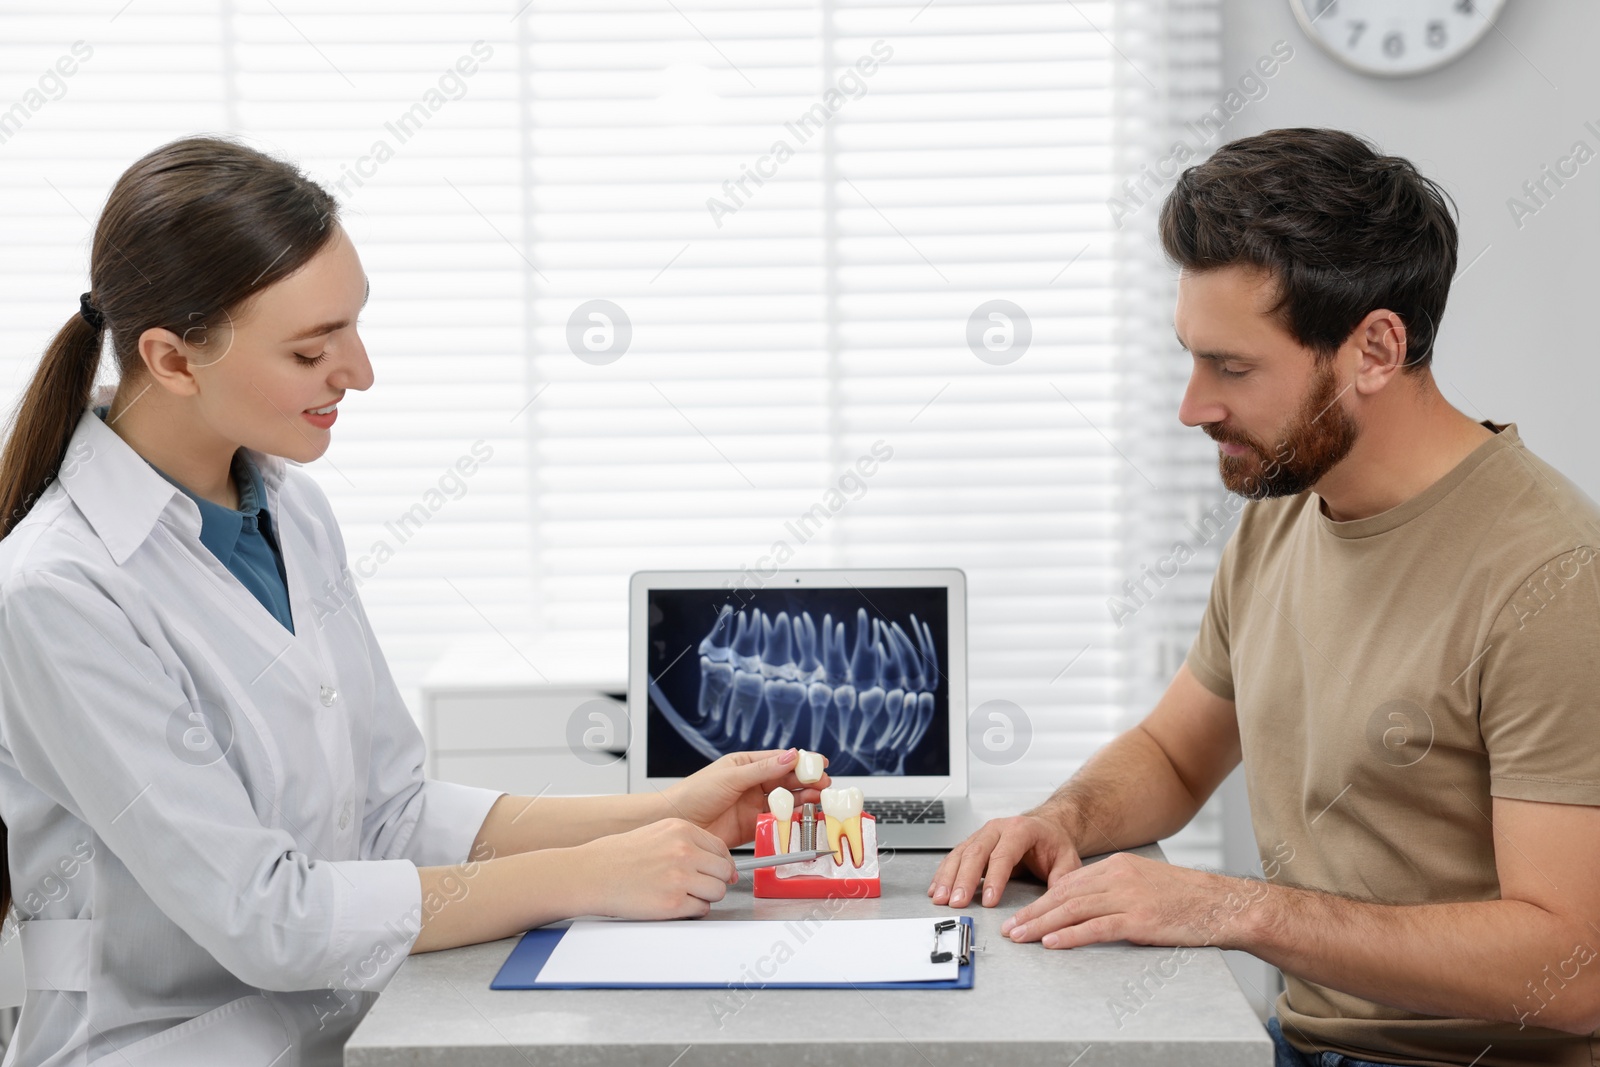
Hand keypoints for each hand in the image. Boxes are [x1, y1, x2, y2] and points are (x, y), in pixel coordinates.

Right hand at [579, 818, 738, 919]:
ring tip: (682, 894)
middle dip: (714, 881)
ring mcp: (680, 877)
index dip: (721, 864)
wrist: (591, 875)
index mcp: (681, 830)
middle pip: (723, 871)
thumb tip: (717, 862)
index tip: (719, 872)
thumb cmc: (617, 856)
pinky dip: (692, 911)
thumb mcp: (656, 833)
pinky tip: (673, 904)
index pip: (721, 849)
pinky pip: (701, 910)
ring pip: (717, 892)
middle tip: (697, 885)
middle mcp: (684, 851)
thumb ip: (687, 843)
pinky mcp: (673, 903)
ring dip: (704, 897)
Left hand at [660, 748, 830, 847]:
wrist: (677, 822)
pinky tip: (801, 817)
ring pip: (785, 801)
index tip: (819, 763)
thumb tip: (790, 756)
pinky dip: (790, 820)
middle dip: (807, 782)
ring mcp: (753, 805)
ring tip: (819, 800)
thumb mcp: (731, 776)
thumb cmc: (694, 793)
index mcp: (746, 765)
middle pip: (787, 781)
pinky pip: (776, 821)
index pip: (780, 760)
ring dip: (803, 800)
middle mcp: (752, 784)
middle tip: (824, 784)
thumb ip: (763, 769)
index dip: (802, 762)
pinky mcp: (752, 826)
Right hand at [929, 812, 1081, 907]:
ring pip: (961, 854)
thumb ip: (1062, 879)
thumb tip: (1056, 903)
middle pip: (976, 853)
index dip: (995, 878)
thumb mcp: (1067, 859)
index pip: (1004, 854)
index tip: (989, 900)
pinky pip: (955, 857)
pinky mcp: (974, 844)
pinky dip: (944, 874)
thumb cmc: (1053, 842)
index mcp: (1021, 829)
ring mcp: (983, 835)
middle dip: (964, 879)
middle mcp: (998, 829)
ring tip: (941, 898)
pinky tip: (937, 889)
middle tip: (957, 902)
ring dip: (948, 877)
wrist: (1046, 827)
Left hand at [1000, 852, 1253, 949]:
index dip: (1042, 899)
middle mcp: (1118, 877)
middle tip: (1009, 927)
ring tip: (1020, 936)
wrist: (1223, 904)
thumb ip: (1115, 889)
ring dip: (1041, 924)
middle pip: (1064, 895)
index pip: (1069, 882)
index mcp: (1118, 865)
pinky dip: (1070, 935)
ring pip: (1073, 910)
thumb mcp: (1145, 882)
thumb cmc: (1187, 899)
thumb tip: (1084, 905)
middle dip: (1033, 911)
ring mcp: (1128, 898)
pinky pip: (1096, 928)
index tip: (1022, 912)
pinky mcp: (1139, 920)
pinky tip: (1051, 942)